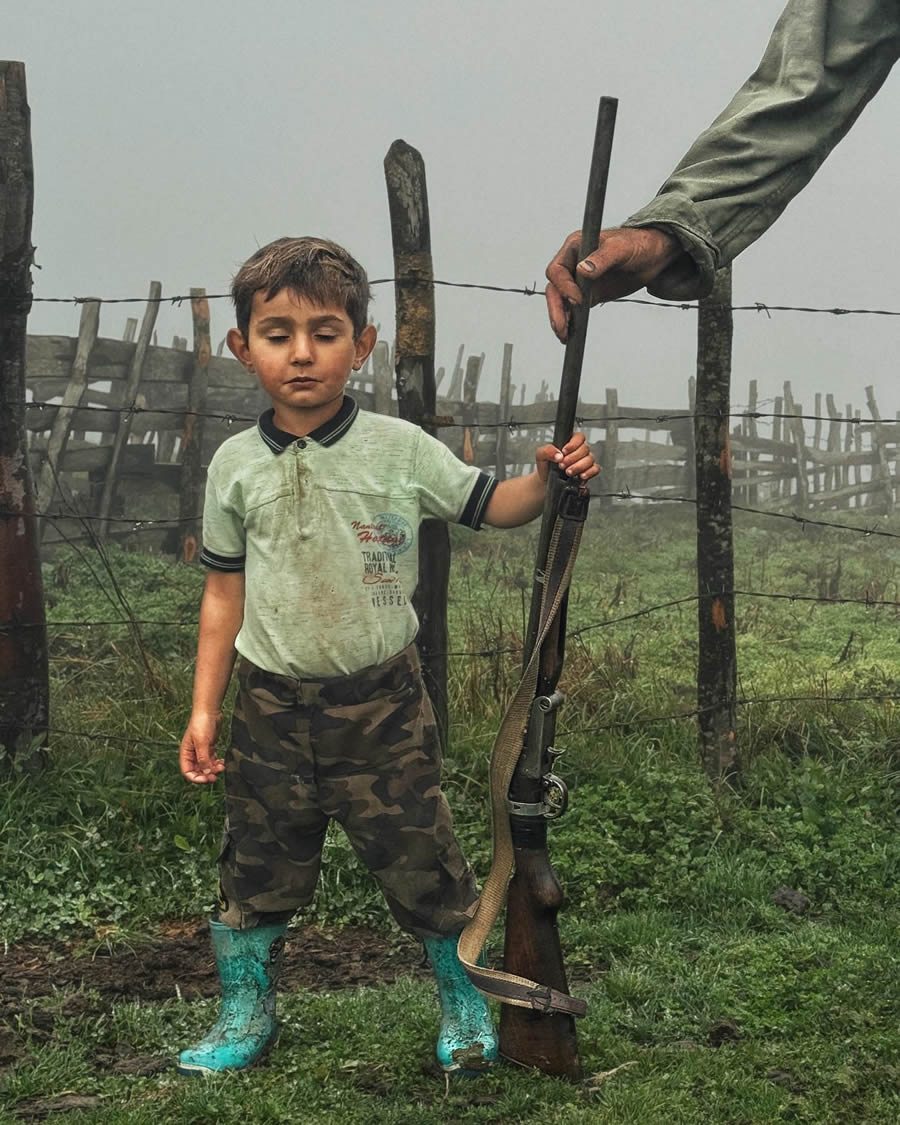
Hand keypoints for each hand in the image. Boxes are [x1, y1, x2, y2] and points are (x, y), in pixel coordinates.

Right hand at [179, 712, 224, 783]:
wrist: (209, 710)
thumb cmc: (201, 724)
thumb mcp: (202, 742)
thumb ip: (203, 758)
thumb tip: (206, 772)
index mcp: (186, 753)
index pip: (187, 771)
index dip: (196, 778)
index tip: (206, 779)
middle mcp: (192, 753)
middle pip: (197, 770)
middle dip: (206, 775)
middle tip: (215, 777)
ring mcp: (201, 750)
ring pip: (206, 766)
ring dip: (213, 769)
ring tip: (221, 767)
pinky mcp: (209, 747)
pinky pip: (212, 760)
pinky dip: (216, 763)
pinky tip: (222, 762)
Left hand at [536, 432, 598, 483]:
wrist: (546, 481)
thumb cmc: (546, 466)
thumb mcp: (540, 455)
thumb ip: (547, 450)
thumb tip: (558, 454)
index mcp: (569, 442)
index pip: (579, 437)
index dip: (573, 444)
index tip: (564, 452)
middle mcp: (579, 450)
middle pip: (585, 449)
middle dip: (573, 458)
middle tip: (562, 465)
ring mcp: (585, 460)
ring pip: (590, 459)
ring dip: (578, 466)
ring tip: (568, 472)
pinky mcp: (588, 471)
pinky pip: (595, 469)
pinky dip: (589, 472)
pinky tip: (580, 476)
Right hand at [545, 226, 680, 341]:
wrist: (652, 255)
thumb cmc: (638, 244)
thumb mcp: (622, 248)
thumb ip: (602, 258)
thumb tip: (582, 270)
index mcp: (575, 247)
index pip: (557, 270)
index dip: (563, 286)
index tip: (577, 300)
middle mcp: (572, 263)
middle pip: (554, 288)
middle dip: (556, 309)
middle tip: (563, 327)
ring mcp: (579, 280)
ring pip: (560, 301)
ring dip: (560, 319)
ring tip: (564, 336)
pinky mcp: (587, 294)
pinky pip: (572, 309)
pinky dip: (570, 322)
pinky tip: (571, 334)